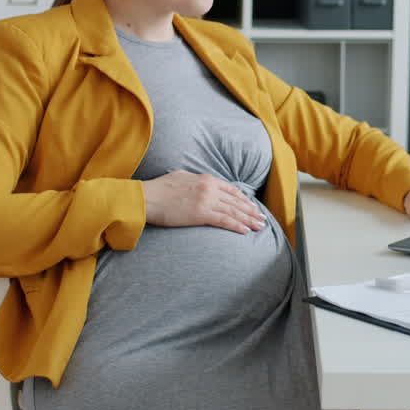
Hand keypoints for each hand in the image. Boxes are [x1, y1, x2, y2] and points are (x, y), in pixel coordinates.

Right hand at [140, 169, 266, 233]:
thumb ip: (195, 181)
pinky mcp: (201, 213)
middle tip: (262, 219)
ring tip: (259, 226)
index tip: (252, 206)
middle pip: (236, 201)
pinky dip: (236, 226)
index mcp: (206, 179)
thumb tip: (200, 184)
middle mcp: (209, 188)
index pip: (231, 190)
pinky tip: (245, 231)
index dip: (244, 199)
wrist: (147, 197)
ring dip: (248, 220)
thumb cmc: (159, 189)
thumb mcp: (181, 177)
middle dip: (251, 211)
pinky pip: (224, 220)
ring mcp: (206, 200)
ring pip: (233, 211)